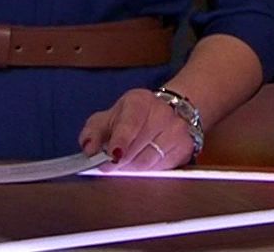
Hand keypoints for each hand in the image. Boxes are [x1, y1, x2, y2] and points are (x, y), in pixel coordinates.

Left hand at [79, 88, 195, 171]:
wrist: (166, 112)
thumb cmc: (132, 117)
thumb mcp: (108, 118)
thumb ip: (92, 133)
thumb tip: (89, 149)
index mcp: (140, 101)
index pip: (130, 124)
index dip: (120, 142)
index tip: (111, 156)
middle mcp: (162, 114)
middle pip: (138, 149)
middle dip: (120, 162)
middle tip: (110, 166)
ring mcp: (177, 131)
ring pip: (148, 163)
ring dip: (131, 169)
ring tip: (124, 165)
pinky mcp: (185, 148)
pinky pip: (161, 169)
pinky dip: (147, 172)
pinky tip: (141, 164)